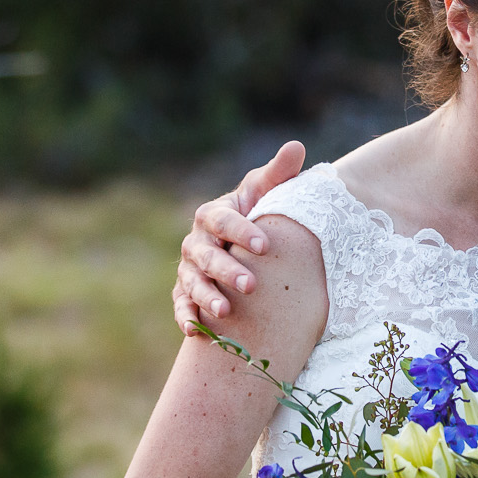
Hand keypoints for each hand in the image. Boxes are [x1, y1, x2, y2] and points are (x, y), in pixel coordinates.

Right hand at [174, 141, 305, 329]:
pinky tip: (194, 330)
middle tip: (251, 285)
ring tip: (226, 312)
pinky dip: (185, 317)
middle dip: (227, 270)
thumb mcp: (269, 191)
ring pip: (192, 283)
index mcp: (213, 214)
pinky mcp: (186, 293)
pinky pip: (181, 305)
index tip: (266, 246)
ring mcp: (189, 268)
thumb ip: (280, 172)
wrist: (247, 244)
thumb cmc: (259, 213)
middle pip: (207, 256)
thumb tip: (296, 147)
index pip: (224, 220)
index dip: (242, 232)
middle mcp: (196, 242)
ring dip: (206, 297)